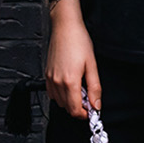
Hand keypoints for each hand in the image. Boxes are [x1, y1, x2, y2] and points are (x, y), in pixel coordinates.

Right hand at [46, 0, 100, 118]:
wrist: (65, 27)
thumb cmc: (79, 41)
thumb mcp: (92, 65)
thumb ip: (94, 88)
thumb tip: (96, 105)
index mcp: (70, 81)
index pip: (75, 110)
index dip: (85, 114)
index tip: (92, 110)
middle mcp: (57, 82)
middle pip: (67, 108)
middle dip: (79, 108)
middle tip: (89, 98)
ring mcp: (50, 79)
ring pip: (59, 102)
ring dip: (70, 101)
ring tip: (81, 89)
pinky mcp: (47, 74)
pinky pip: (52, 93)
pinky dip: (61, 95)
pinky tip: (70, 85)